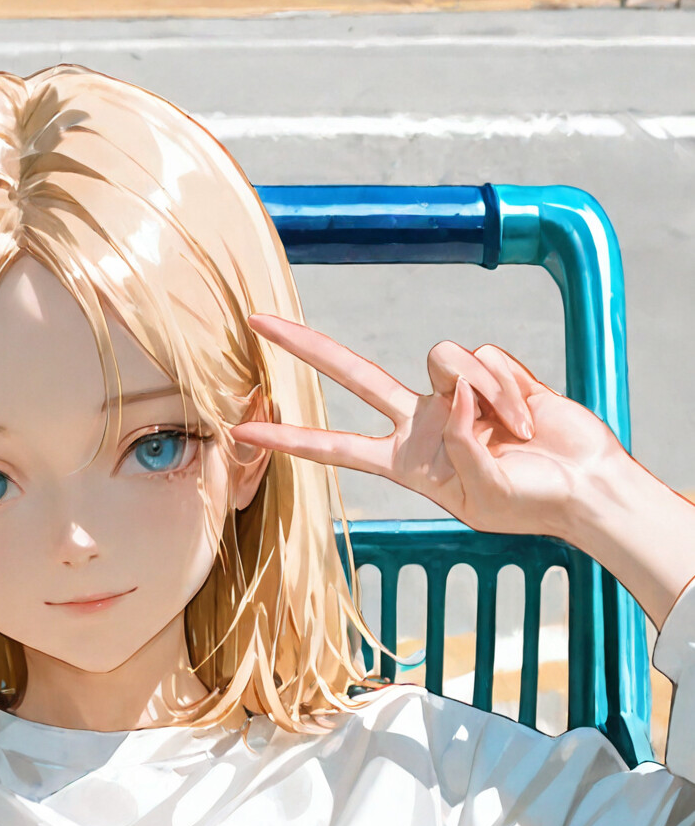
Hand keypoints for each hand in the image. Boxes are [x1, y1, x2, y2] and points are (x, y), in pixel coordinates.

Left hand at [234, 317, 623, 540]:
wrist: (582, 485)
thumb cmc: (532, 504)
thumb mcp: (482, 496)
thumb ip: (457, 447)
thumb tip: (451, 394)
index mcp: (406, 463)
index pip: (334, 447)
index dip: (289, 438)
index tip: (242, 429)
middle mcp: (420, 423)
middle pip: (352, 375)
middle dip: (305, 347)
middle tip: (255, 320)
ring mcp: (453, 394)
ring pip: (443, 358)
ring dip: (484, 393)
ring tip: (516, 432)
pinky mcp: (490, 371)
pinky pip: (485, 359)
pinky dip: (510, 388)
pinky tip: (529, 416)